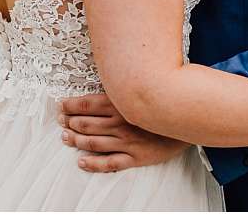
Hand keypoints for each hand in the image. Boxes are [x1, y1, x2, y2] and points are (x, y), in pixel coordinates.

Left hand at [58, 93, 189, 172]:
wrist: (187, 120)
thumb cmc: (161, 102)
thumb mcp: (138, 90)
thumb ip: (119, 89)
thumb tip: (100, 83)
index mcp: (120, 104)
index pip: (86, 104)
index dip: (70, 106)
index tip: (60, 106)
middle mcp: (120, 123)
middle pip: (86, 124)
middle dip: (69, 122)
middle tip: (60, 122)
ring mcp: (127, 142)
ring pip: (93, 143)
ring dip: (75, 141)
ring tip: (65, 138)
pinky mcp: (135, 158)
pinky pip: (109, 163)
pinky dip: (92, 164)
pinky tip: (81, 162)